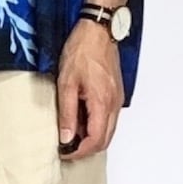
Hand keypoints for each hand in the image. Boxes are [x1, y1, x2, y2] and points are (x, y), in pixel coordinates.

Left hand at [56, 21, 123, 157]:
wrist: (98, 31)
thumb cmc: (82, 51)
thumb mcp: (67, 83)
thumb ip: (68, 113)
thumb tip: (67, 137)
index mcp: (102, 103)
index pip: (95, 140)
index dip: (79, 152)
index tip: (65, 152)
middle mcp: (114, 104)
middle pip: (105, 140)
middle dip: (86, 149)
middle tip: (67, 147)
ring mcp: (117, 99)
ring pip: (108, 130)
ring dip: (92, 137)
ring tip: (71, 132)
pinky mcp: (116, 93)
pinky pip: (109, 118)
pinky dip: (96, 125)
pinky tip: (81, 118)